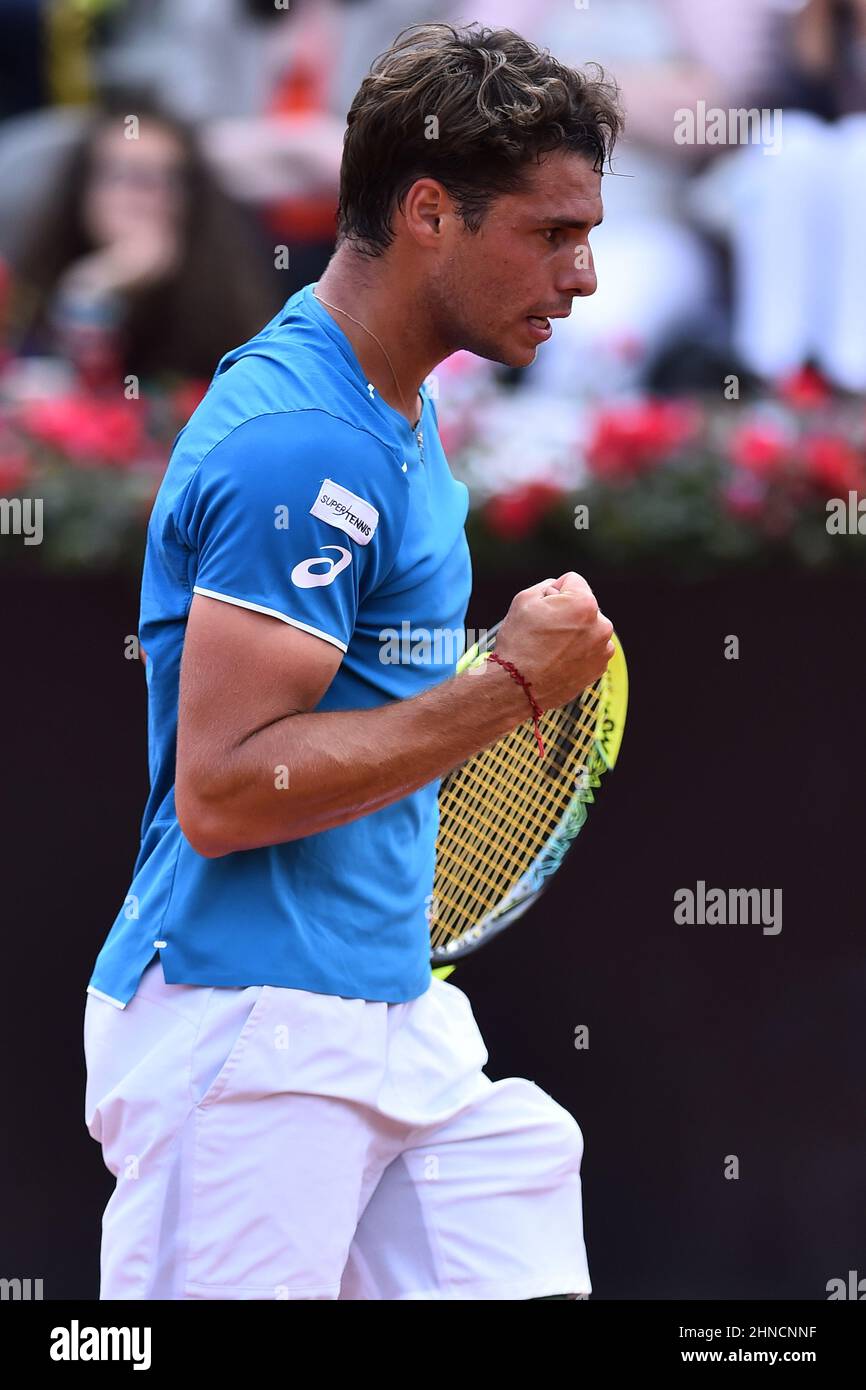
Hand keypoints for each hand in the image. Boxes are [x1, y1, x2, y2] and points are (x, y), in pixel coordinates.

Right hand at [493, 572, 614, 708]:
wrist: (518, 687)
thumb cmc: (519, 644)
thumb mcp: (524, 600)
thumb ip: (547, 585)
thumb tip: (556, 588)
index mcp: (585, 604)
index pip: (572, 581)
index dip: (553, 591)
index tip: (542, 609)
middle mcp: (601, 626)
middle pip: (583, 605)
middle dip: (567, 612)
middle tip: (545, 631)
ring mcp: (603, 649)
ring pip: (588, 627)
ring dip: (574, 632)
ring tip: (551, 647)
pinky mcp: (599, 667)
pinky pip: (590, 648)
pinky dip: (577, 651)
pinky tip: (558, 659)